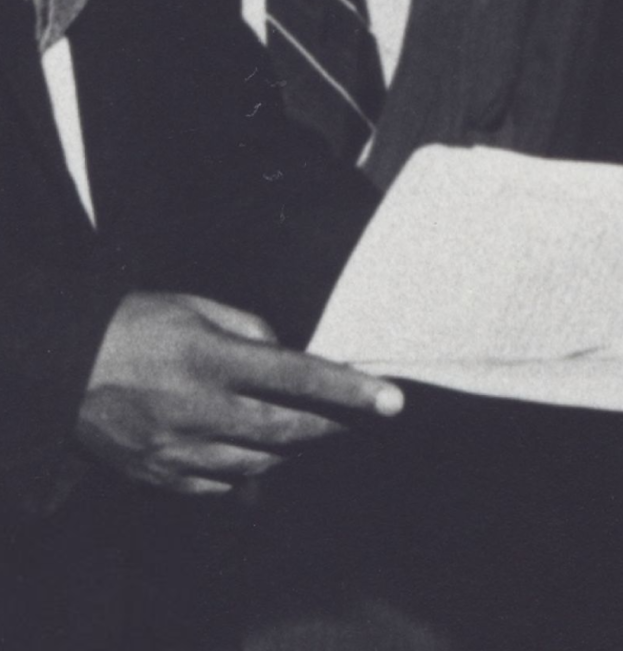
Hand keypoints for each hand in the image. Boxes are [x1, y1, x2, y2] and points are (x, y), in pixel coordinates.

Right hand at [74, 291, 403, 495]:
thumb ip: (252, 330)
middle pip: (287, 431)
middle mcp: (198, 409)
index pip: (298, 376)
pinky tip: (254, 448)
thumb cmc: (136, 325)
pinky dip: (247, 469)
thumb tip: (294, 355)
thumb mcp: (199, 308)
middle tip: (361, 417)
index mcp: (212, 359)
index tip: (391, 400)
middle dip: (333, 426)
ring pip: (258, 463)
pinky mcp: (159, 474)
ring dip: (292, 448)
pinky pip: (220, 484)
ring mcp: (177, 449)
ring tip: (308, 427)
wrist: (61, 367)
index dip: (349, 390)